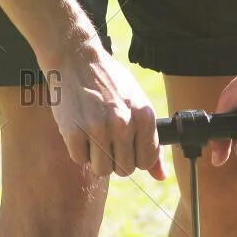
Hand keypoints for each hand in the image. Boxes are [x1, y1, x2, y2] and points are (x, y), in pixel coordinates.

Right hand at [43, 38, 164, 180]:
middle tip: (107, 140)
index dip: (135, 158)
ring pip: (102, 169)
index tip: (127, 146)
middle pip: (124, 169)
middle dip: (115, 160)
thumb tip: (161, 176)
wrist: (77, 60)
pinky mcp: (74, 131)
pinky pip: (79, 159)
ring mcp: (98, 128)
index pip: (146, 161)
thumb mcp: (138, 104)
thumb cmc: (110, 83)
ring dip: (96, 159)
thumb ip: (151, 141)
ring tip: (93, 136)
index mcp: (144, 116)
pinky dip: (78, 150)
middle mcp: (123, 123)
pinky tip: (80, 130)